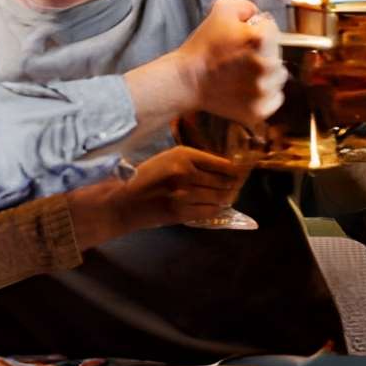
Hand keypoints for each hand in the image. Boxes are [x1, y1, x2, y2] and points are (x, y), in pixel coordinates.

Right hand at [114, 147, 250, 230]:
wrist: (124, 201)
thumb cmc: (146, 177)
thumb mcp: (168, 159)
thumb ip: (192, 161)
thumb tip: (222, 167)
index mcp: (182, 154)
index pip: (220, 162)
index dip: (234, 169)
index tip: (240, 172)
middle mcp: (185, 172)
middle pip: (222, 181)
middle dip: (232, 185)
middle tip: (236, 186)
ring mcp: (184, 193)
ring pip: (218, 197)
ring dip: (226, 197)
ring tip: (229, 196)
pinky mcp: (181, 212)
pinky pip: (209, 211)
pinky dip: (217, 209)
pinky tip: (217, 206)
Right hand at [177, 0, 285, 126]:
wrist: (185, 81)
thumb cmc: (202, 46)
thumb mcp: (222, 9)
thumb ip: (247, 6)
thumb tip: (259, 16)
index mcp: (261, 39)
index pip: (272, 28)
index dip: (256, 29)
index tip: (241, 37)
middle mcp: (267, 66)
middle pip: (277, 53)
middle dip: (262, 52)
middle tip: (238, 57)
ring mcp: (264, 91)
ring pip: (278, 76)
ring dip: (266, 74)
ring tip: (242, 73)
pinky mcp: (259, 110)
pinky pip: (275, 98)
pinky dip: (265, 95)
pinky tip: (246, 89)